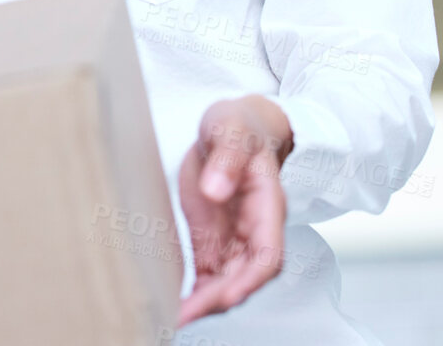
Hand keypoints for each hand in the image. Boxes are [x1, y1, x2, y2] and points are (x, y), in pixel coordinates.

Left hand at [176, 95, 292, 325]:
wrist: (231, 128)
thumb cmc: (238, 127)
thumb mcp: (230, 129)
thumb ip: (227, 158)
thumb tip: (216, 191)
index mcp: (266, 205)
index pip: (268, 254)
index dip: (251, 279)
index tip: (228, 294)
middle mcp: (253, 229)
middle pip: (244, 277)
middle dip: (219, 299)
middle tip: (186, 313)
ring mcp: (233, 238)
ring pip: (225, 282)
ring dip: (205, 303)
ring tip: (174, 316)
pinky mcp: (212, 239)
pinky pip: (207, 274)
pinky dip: (194, 293)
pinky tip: (175, 306)